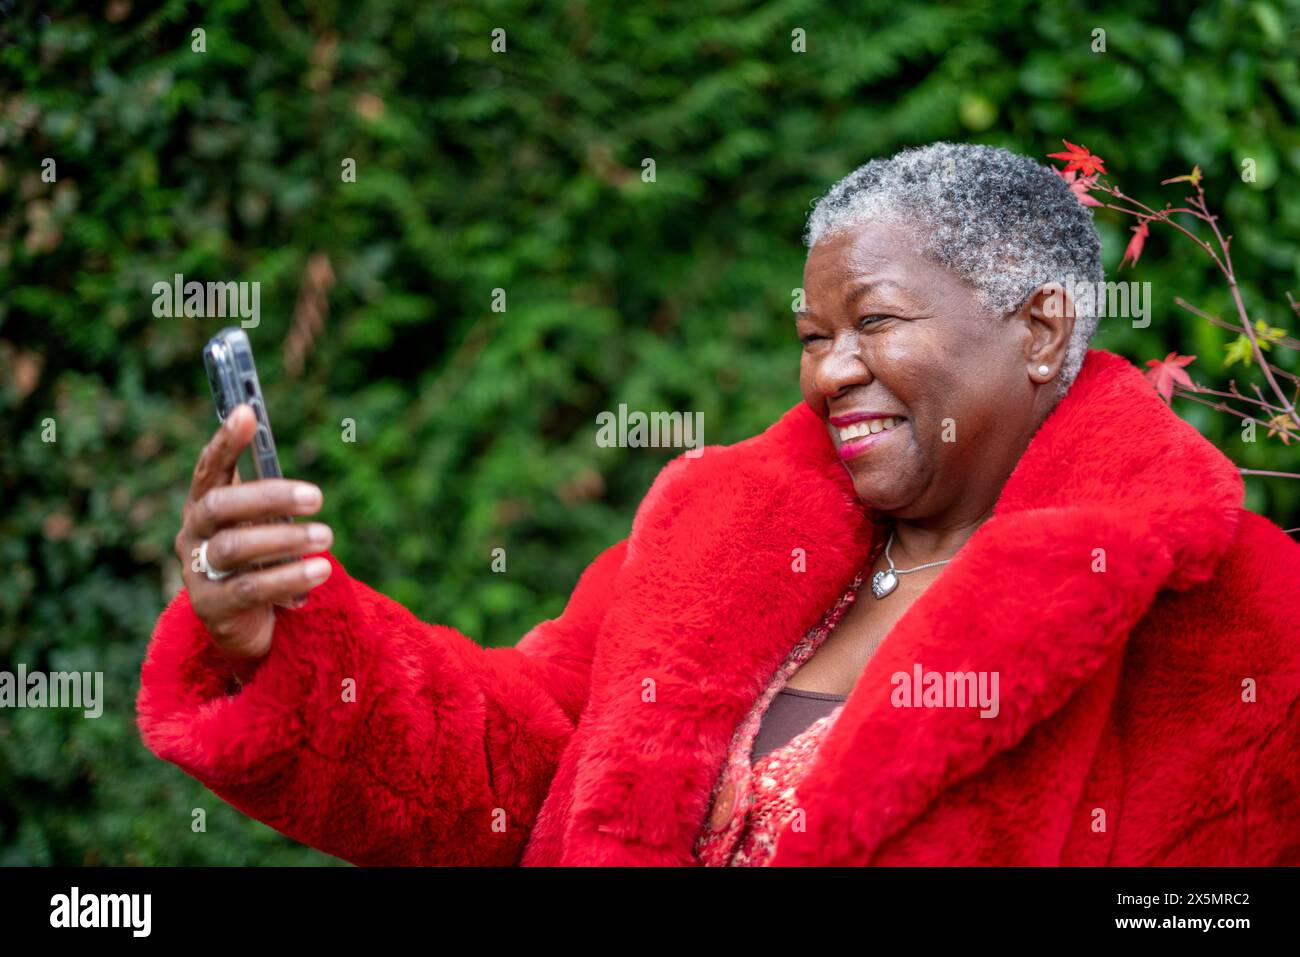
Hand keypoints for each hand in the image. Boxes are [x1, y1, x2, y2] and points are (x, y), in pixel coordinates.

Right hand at [174, 404, 333, 680]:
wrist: (244, 625)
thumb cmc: (259, 561)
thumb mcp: (264, 525)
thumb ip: (271, 498)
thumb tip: (296, 466)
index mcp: (204, 505)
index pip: (209, 468)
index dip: (225, 441)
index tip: (246, 413)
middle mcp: (193, 534)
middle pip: (222, 507)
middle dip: (269, 497)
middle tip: (316, 496)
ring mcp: (197, 571)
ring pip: (236, 548)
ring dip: (286, 539)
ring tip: (326, 537)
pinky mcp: (212, 606)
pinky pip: (251, 589)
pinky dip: (289, 577)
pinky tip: (320, 571)